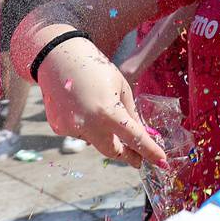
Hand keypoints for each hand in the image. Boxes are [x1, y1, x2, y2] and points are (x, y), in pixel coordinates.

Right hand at [32, 38, 166, 167]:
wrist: (58, 58)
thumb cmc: (96, 68)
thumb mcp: (121, 86)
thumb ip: (130, 112)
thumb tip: (140, 133)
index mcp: (108, 112)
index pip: (134, 138)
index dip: (149, 151)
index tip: (161, 161)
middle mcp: (88, 125)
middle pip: (113, 151)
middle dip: (127, 155)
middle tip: (138, 158)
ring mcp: (71, 128)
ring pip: (95, 140)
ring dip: (103, 133)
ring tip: (98, 106)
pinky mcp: (59, 127)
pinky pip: (80, 132)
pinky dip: (86, 125)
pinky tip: (82, 105)